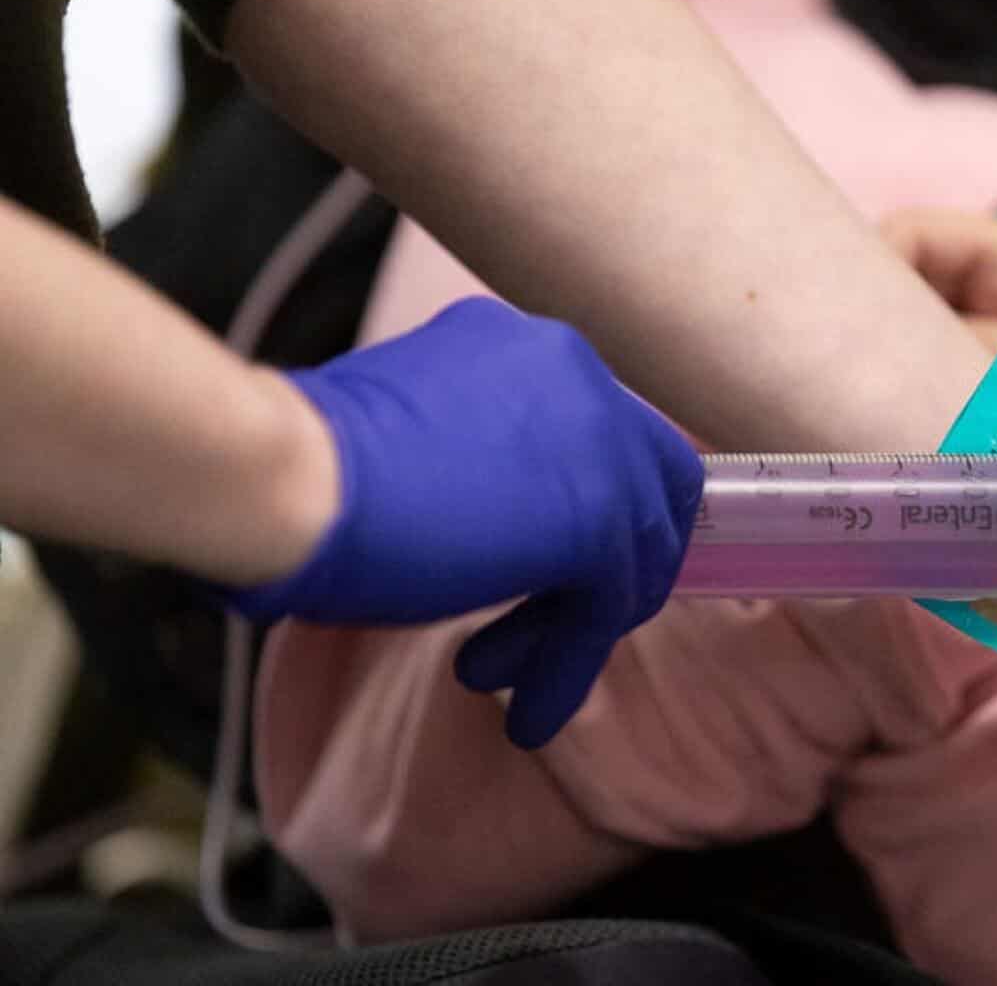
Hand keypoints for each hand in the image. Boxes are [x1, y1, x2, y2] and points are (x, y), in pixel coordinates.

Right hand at [227, 297, 702, 748]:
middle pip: (648, 489)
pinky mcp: (598, 518)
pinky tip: (527, 716)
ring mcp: (599, 441)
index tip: (543, 572)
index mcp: (530, 345)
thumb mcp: (416, 435)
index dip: (589, 510)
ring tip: (494, 673)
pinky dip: (568, 669)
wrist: (283, 476)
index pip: (604, 435)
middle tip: (539, 630)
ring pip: (628, 556)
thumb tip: (502, 519)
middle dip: (601, 572)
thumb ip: (482, 457)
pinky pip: (605, 609)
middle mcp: (579, 372)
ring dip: (569, 630)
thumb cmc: (307, 462)